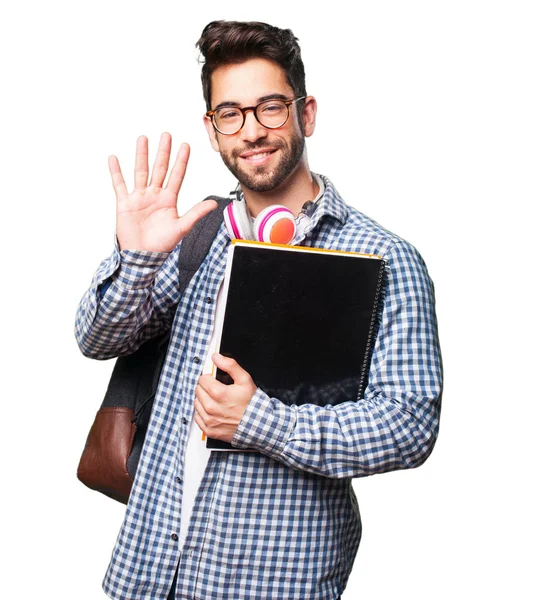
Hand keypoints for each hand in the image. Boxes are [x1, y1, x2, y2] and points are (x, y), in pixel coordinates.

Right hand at [109, 132, 216, 251]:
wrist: (142, 256)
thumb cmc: (162, 245)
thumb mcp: (182, 227)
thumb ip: (196, 213)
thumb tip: (214, 204)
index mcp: (168, 199)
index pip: (176, 175)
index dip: (181, 161)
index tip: (185, 145)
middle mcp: (154, 195)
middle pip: (159, 168)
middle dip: (163, 152)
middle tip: (166, 134)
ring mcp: (139, 197)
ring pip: (140, 171)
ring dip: (142, 155)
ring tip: (143, 138)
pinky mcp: (125, 203)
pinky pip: (119, 184)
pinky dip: (116, 172)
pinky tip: (113, 158)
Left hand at [194, 353, 257, 443]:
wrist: (258, 425)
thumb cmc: (252, 403)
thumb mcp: (245, 379)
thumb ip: (230, 365)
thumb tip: (216, 357)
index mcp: (219, 393)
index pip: (202, 379)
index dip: (209, 378)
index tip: (216, 381)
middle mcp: (211, 408)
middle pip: (198, 390)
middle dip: (206, 388)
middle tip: (217, 390)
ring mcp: (209, 420)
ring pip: (196, 403)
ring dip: (203, 400)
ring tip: (216, 401)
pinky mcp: (209, 430)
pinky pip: (197, 417)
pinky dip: (203, 413)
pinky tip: (214, 411)